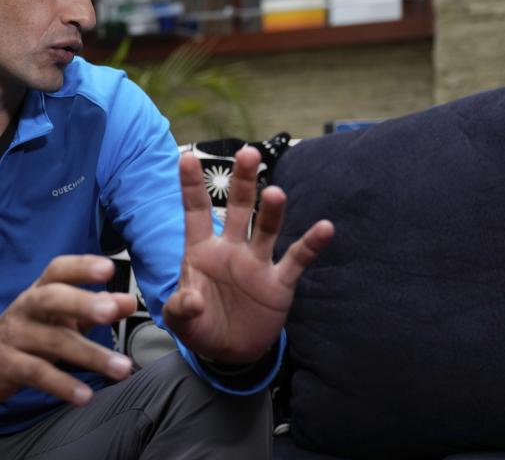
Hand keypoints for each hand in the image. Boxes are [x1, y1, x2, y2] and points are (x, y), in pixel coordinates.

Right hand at [0, 255, 136, 404]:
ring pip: (52, 341)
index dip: (82, 266)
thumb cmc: (29, 331)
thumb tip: (129, 301)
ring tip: (122, 368)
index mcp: (40, 291)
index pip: (58, 270)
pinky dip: (63, 385)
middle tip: (111, 312)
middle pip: (52, 298)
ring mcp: (15, 335)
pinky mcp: (8, 365)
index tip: (109, 268)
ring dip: (90, 354)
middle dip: (82, 303)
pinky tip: (85, 395)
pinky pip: (37, 373)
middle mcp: (26, 307)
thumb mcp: (60, 316)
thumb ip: (95, 308)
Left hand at [163, 147, 332, 363]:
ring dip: (273, 211)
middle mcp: (231, 248)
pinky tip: (324, 228)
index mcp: (201, 249)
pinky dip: (310, 245)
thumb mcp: (180, 321)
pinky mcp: (279, 283)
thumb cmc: (200, 326)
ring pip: (266, 229)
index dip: (192, 186)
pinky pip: (296, 260)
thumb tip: (192, 300)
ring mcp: (257, 263)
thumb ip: (180, 308)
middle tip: (248, 152)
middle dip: (243, 182)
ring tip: (276, 193)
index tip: (187, 157)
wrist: (229, 352)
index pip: (196, 211)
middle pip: (238, 208)